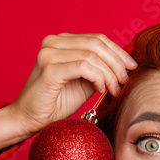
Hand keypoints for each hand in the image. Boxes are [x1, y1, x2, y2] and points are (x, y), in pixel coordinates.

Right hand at [6, 32, 137, 135]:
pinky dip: (97, 77)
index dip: (118, 52)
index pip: (97, 39)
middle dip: (117, 62)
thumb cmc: (55, 102)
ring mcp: (49, 54)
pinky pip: (83, 67)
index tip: (131, 67)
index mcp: (61, 41)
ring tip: (114, 89)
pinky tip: (100, 89)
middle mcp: (53, 42)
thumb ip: (99, 70)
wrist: (28, 119)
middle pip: (96, 44)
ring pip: (92, 55)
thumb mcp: (83, 82)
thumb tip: (125, 65)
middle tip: (125, 81)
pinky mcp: (49, 69)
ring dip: (109, 73)